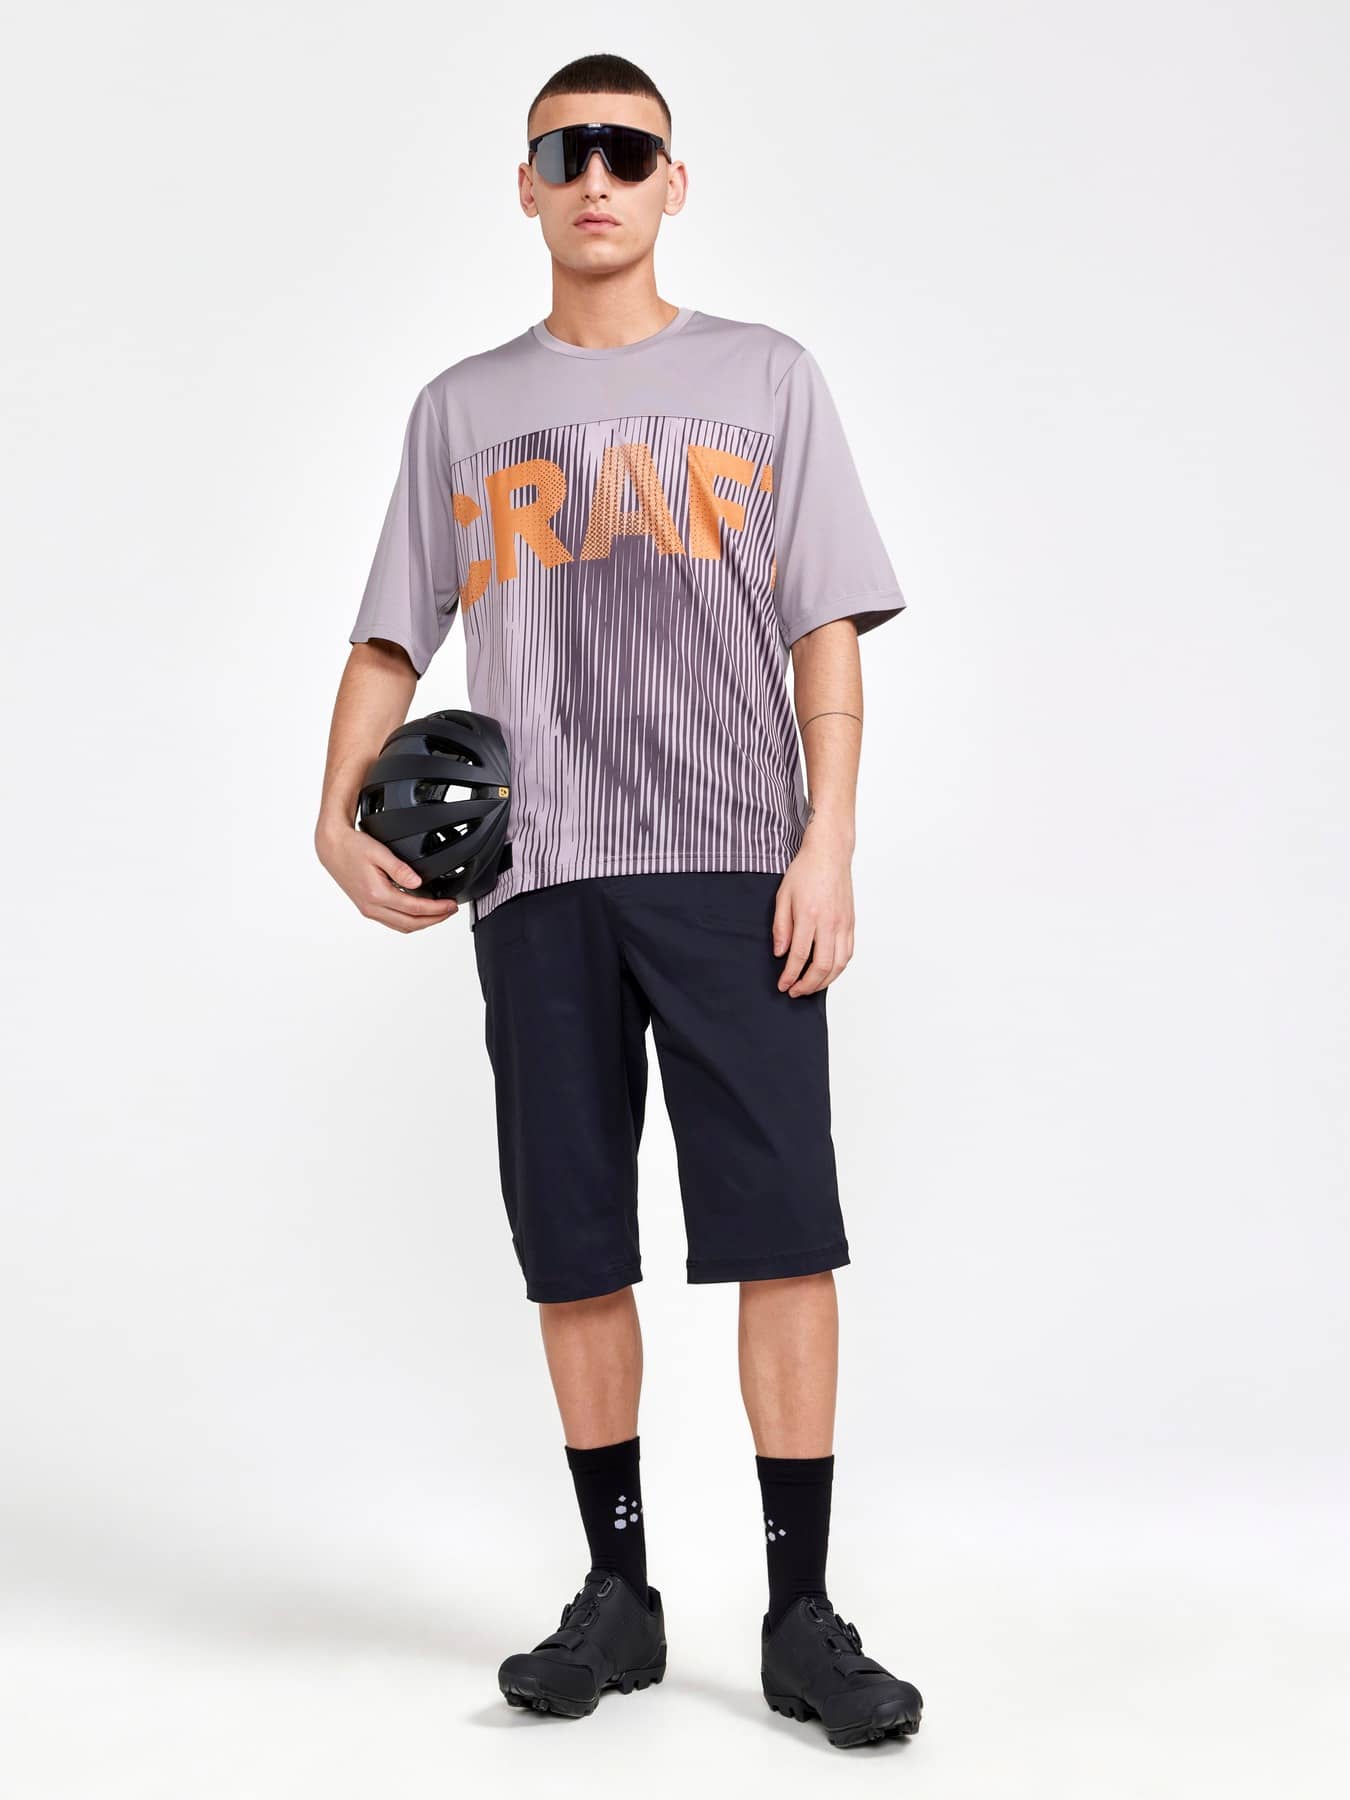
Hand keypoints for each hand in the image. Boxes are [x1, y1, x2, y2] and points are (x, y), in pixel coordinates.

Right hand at [316, 820, 459, 932]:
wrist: (332, 848)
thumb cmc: (352, 847)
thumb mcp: (379, 852)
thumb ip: (400, 869)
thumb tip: (418, 883)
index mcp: (376, 894)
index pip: (414, 908)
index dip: (436, 909)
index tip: (450, 905)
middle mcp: (371, 907)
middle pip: (411, 923)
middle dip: (434, 919)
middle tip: (450, 910)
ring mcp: (368, 910)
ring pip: (402, 926)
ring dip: (423, 922)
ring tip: (439, 913)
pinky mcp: (367, 908)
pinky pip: (393, 922)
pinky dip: (410, 920)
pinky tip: (419, 911)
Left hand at [772, 840, 854, 995]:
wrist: (830, 854)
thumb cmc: (805, 871)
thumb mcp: (783, 896)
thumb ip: (781, 927)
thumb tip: (780, 953)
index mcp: (809, 915)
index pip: (799, 955)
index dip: (790, 975)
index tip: (783, 985)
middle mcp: (830, 922)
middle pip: (822, 966)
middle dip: (807, 985)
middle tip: (795, 991)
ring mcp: (843, 924)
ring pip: (838, 964)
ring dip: (824, 982)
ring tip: (810, 987)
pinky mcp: (851, 923)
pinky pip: (848, 953)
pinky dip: (838, 968)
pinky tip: (827, 973)